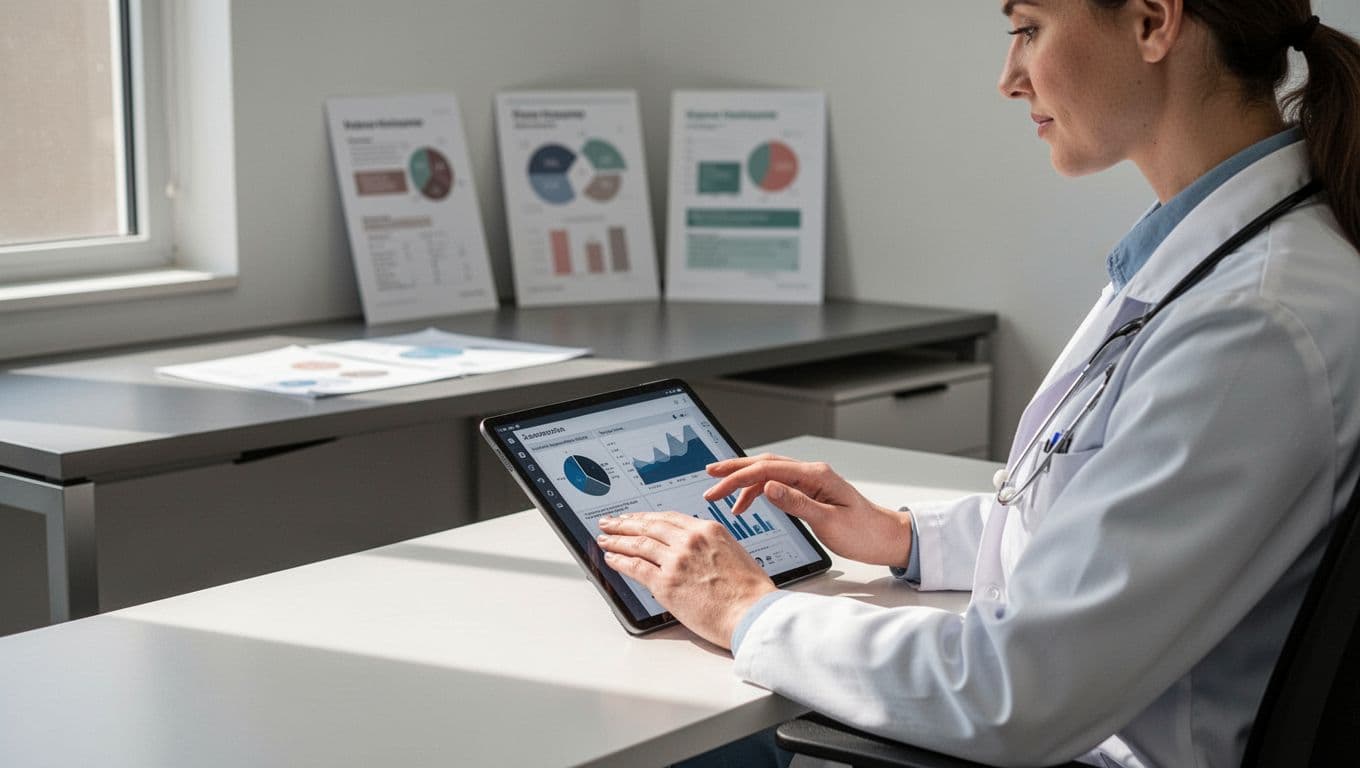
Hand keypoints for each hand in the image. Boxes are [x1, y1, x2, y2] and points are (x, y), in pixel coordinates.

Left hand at [596, 511, 775, 648]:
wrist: (753, 613)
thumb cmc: (750, 591)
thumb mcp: (733, 553)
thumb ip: (709, 547)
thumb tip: (692, 552)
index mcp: (708, 530)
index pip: (668, 518)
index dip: (646, 517)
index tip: (636, 518)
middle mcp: (689, 540)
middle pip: (649, 526)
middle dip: (625, 524)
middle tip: (610, 522)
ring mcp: (676, 561)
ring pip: (638, 544)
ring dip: (617, 540)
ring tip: (605, 539)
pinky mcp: (666, 583)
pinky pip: (635, 567)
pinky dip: (620, 561)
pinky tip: (611, 559)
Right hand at [704, 454, 913, 567]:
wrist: (886, 538)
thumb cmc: (864, 532)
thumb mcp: (829, 522)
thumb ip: (797, 503)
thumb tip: (767, 487)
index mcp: (816, 475)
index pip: (768, 470)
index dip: (738, 477)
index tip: (716, 486)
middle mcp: (812, 473)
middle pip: (765, 464)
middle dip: (735, 470)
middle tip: (709, 477)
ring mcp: (811, 482)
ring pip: (769, 474)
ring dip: (744, 482)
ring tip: (722, 495)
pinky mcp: (811, 493)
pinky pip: (778, 486)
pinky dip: (758, 492)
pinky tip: (747, 503)